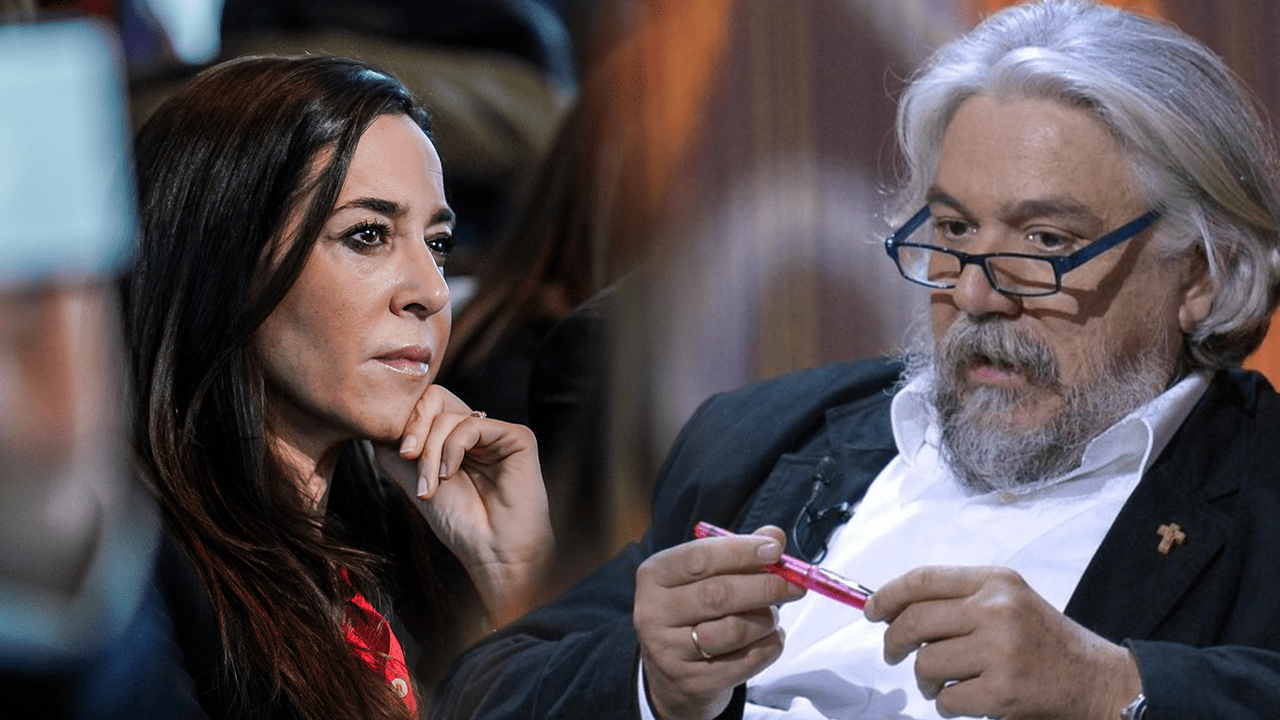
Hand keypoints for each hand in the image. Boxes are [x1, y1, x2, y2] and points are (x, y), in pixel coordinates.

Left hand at [374, 385, 551, 625]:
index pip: (425, 406)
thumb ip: (396, 451)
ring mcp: (497, 433)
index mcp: (455, 440)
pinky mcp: (517, 437)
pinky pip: (471, 425)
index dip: (406, 422)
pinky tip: (450, 474)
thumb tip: (375, 423)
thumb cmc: (459, 523)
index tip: (399, 452)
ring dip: (430, 451)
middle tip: (407, 456)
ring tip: (430, 485)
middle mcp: (476, 432)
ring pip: (447, 416)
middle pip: (435, 399)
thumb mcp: (415, 482)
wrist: (491, 551)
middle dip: (414, 428)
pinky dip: (452, 449)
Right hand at [634, 526, 804, 719]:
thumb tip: (774, 535)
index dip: (740, 551)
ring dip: (766, 620)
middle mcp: (653, 612)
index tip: (775, 550)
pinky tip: (769, 639)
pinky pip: (746, 661)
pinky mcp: (692, 683)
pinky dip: (769, 647)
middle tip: (795, 585)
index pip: (699, 558)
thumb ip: (739, 554)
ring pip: (734, 630)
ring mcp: (669, 651)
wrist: (672, 678)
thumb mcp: (706, 577)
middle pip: (718, 594)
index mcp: (654, 576)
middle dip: (765, 587)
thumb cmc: (694, 614)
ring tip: (772, 616)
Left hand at [863, 566, 1141, 719]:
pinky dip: (947, 705)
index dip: (888, 595)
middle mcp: (997, 610)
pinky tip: (965, 700)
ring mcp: (1000, 651)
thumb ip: (959, 599)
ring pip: (926, 663)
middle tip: (892, 653)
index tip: (872, 610)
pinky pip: (947, 699)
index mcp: (995, 582)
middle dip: (893, 641)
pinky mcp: (1003, 691)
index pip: (923, 579)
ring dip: (924, 679)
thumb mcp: (1008, 602)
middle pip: (915, 621)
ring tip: (940, 683)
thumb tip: (895, 609)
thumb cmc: (1046, 643)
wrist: (1099, 682)